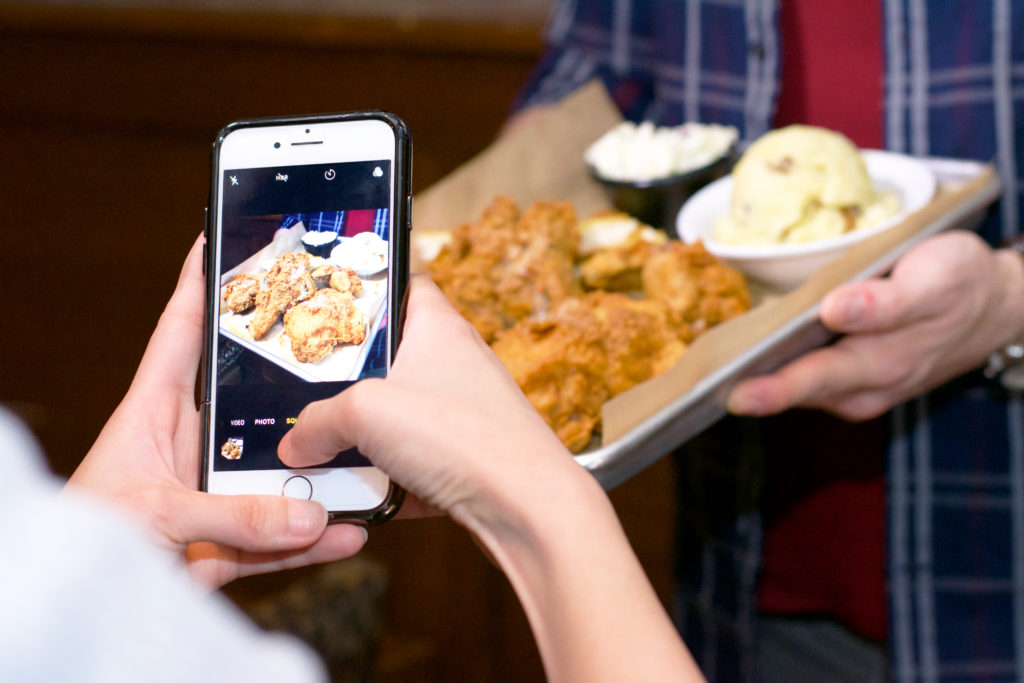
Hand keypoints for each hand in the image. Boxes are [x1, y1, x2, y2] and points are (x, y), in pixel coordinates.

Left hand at [67, 236, 366, 588]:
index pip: (179, 335)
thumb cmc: (86, 538)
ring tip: (362, 461)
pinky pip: (278, 534)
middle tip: (337, 351)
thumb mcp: (153, 515)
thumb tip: (309, 514)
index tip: (222, 242)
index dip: (199, 287)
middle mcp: (187, 445)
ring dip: (315, 474)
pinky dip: (313, 538)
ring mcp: (208, 492)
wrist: (81, 610)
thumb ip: (230, 517)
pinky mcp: (222, 541)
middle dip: (291, 379)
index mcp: (152, 413)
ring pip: (274, 473)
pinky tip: (347, 533)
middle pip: (249, 401)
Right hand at [278, 275, 578, 528]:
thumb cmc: (464, 437)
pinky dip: (385, 480)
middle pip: (391, 359)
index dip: (368, 285)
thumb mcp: (365, 414)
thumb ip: (318, 422)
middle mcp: (455, 365)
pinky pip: (413, 464)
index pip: (404, 283)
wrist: (528, 509)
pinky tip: (359, 498)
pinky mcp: (466, 460)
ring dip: (363, 439)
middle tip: (308, 393)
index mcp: (438, 328)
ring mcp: (463, 414)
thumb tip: (295, 443)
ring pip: (398, 417)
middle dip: (348, 381)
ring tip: (324, 453)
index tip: (329, 299)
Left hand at [729, 231, 1023, 419]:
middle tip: (696, 390)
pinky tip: (747, 352)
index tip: (733, 394)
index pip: (813, 379)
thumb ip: (887, 302)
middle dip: (746, 389)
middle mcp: (861, 388)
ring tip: (706, 369)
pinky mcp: (851, 378)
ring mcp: (855, 388)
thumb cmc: (960, 284)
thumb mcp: (936, 280)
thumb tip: (835, 311)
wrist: (993, 306)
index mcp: (879, 365)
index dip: (772, 388)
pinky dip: (776, 366)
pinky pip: (805, 375)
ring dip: (755, 379)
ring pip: (796, 385)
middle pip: (793, 388)